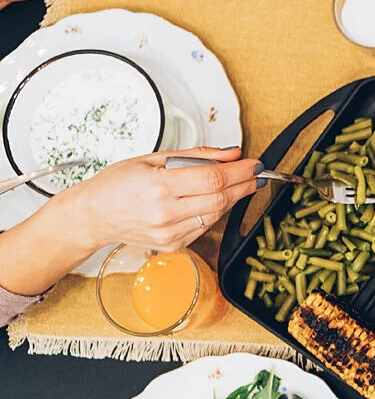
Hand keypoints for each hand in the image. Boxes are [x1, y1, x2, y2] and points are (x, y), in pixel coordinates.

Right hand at [56, 146, 261, 251]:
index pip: (214, 178)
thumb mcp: (153, 158)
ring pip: (217, 214)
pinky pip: (205, 226)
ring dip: (233, 198)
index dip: (241, 171)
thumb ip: (196, 156)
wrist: (92, 216)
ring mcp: (169, 233)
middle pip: (221, 199)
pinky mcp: (173, 245)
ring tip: (238, 184)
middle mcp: (165, 213)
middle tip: (256, 174)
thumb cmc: (116, 184)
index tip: (254, 164)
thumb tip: (232, 153)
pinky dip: (216, 211)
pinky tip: (215, 200)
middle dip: (244, 185)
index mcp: (159, 187)